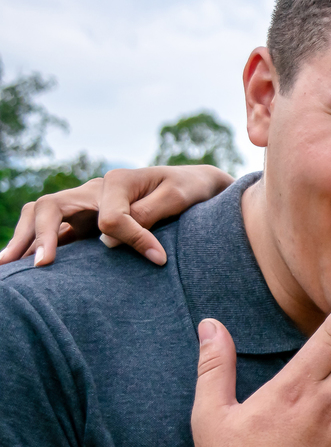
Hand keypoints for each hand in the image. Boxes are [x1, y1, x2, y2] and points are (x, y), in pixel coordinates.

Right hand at [0, 164, 233, 266]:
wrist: (196, 185)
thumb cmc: (189, 189)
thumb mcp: (178, 197)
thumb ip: (148, 214)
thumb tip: (108, 240)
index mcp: (118, 181)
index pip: (110, 216)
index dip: (131, 237)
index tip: (158, 258)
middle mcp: (94, 191)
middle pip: (51, 206)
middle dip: (40, 234)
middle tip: (40, 265)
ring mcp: (85, 207)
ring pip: (42, 216)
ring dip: (25, 238)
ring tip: (6, 264)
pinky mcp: (86, 223)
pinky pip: (54, 232)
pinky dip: (35, 245)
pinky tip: (19, 265)